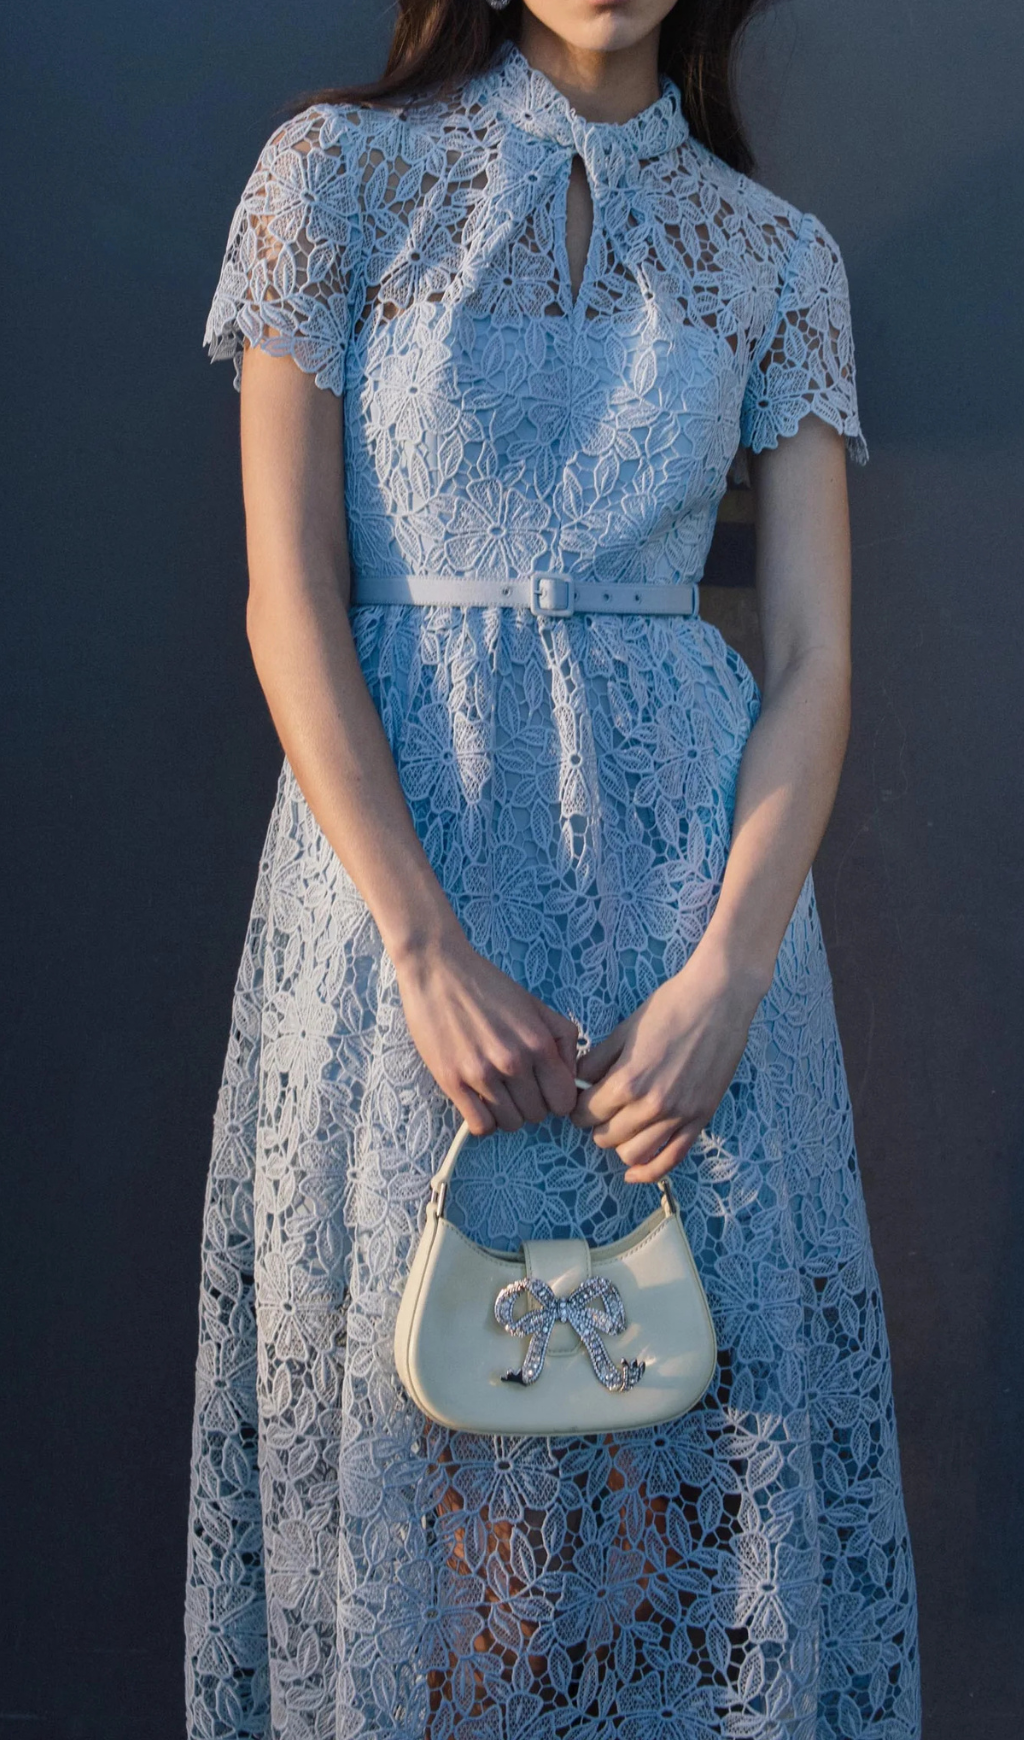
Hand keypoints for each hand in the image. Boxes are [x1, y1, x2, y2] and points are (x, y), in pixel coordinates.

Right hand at [394, 932, 579, 1135]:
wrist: (438, 970)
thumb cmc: (488, 986)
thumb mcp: (536, 1005)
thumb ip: (563, 1040)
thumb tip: (571, 1076)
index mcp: (539, 1043)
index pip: (564, 1101)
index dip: (556, 1098)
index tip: (543, 1089)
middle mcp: (514, 1062)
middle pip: (536, 1115)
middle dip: (530, 1104)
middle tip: (515, 1085)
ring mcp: (481, 1074)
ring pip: (510, 1124)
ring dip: (506, 1113)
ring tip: (496, 1091)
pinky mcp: (452, 1081)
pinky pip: (480, 1125)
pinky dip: (483, 1121)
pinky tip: (479, 1102)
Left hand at [569, 941, 766, 1181]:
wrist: (719, 999)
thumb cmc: (669, 1007)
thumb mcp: (623, 1030)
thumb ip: (595, 1062)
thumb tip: (576, 1083)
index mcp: (628, 1081)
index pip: (586, 1114)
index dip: (577, 1108)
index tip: (580, 1101)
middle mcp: (652, 1105)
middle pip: (605, 1136)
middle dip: (595, 1125)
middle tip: (598, 1109)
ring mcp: (679, 1116)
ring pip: (633, 1154)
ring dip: (618, 1145)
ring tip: (619, 1127)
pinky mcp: (700, 1120)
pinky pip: (670, 1160)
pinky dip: (648, 1172)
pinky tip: (633, 1173)